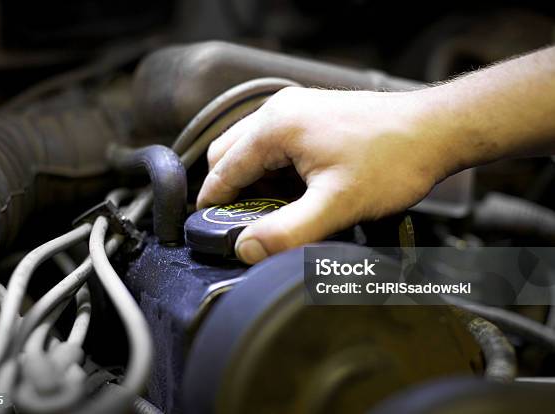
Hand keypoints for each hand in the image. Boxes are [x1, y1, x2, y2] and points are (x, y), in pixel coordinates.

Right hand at [197, 87, 453, 263]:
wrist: (434, 130)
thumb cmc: (393, 159)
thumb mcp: (337, 204)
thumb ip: (288, 231)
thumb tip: (247, 249)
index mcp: (276, 125)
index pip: (223, 168)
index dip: (212, 202)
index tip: (207, 228)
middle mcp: (279, 110)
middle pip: (228, 153)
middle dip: (228, 190)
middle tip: (240, 224)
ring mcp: (297, 109)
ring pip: (250, 148)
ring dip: (251, 180)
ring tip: (269, 212)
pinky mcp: (312, 116)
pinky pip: (274, 144)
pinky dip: (272, 169)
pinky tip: (291, 192)